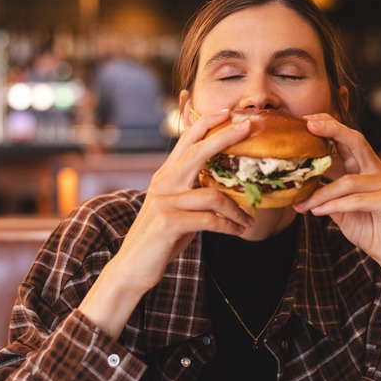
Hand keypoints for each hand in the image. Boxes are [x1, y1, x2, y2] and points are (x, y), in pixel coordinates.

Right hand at [116, 109, 254, 292]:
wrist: (131, 268)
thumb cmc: (160, 239)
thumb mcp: (177, 210)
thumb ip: (194, 193)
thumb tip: (225, 187)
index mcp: (165, 176)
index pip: (186, 140)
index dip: (207, 123)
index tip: (229, 112)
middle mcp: (163, 183)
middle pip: (198, 152)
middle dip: (226, 137)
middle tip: (249, 127)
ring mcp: (164, 201)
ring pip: (213, 194)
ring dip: (237, 209)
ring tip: (249, 220)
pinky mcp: (168, 222)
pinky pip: (210, 220)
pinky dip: (229, 226)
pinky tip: (238, 231)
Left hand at [293, 114, 380, 277]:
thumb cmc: (368, 228)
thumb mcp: (340, 209)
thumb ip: (326, 194)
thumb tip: (298, 189)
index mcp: (367, 168)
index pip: (348, 140)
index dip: (330, 126)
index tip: (307, 120)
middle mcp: (379, 171)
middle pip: (356, 141)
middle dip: (331, 130)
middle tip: (309, 126)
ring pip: (348, 181)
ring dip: (321, 194)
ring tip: (303, 205)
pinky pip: (356, 200)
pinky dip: (334, 205)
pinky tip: (317, 212)